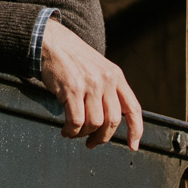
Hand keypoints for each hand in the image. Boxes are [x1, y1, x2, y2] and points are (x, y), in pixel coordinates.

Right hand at [40, 20, 142, 150]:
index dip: (136, 130)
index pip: (133, 108)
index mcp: (116, 76)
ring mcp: (90, 84)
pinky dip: (71, 131)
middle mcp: (106, 79)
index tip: (133, 145)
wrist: (52, 42)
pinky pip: (76, 121)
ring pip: (94, 123)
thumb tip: (112, 118)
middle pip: (113, 120)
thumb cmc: (73, 58)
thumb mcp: (99, 69)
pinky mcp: (72, 89)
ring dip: (83, 134)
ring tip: (74, 133)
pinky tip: (66, 130)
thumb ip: (108, 89)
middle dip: (102, 137)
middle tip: (92, 143)